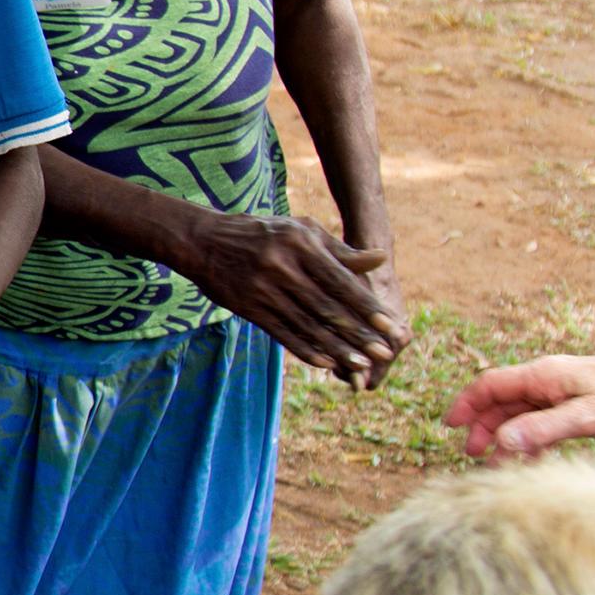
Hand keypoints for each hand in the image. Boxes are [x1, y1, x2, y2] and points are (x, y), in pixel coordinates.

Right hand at [182, 212, 406, 385]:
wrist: (204, 241)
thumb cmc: (262, 233)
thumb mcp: (301, 230)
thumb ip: (341, 249)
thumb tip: (380, 259)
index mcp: (301, 245)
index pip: (342, 282)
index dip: (367, 307)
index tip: (390, 325)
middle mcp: (283, 268)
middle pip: (327, 308)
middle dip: (358, 333)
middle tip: (384, 353)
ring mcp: (264, 290)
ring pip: (307, 325)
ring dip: (337, 348)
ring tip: (360, 364)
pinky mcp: (249, 308)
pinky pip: (283, 333)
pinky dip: (306, 349)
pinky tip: (326, 362)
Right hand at [444, 355, 594, 459]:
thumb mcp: (587, 417)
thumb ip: (543, 430)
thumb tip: (502, 443)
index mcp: (545, 375)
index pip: (490, 384)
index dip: (467, 404)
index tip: (450, 427)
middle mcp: (550, 378)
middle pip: (502, 399)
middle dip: (484, 426)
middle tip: (474, 455)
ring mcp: (564, 389)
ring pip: (521, 410)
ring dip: (507, 434)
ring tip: (500, 463)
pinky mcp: (579, 401)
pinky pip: (543, 418)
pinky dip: (531, 437)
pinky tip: (534, 458)